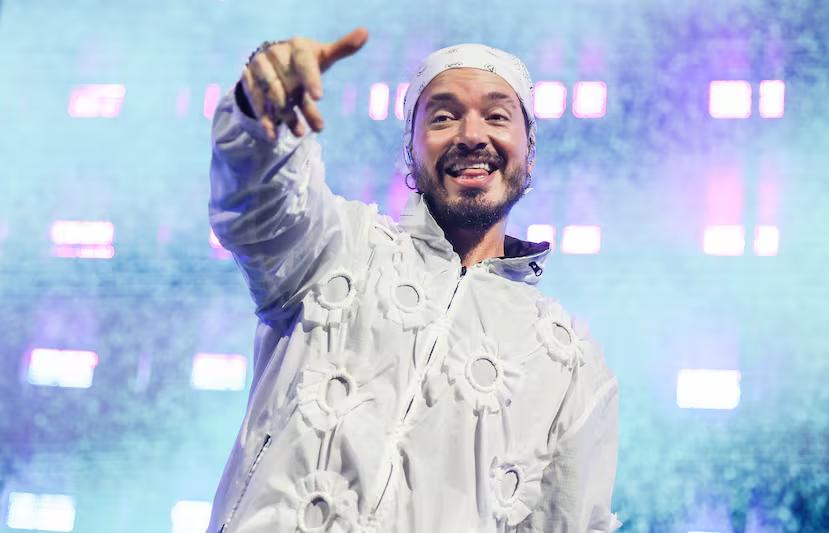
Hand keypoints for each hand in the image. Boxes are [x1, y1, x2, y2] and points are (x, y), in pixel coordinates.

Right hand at [241, 28, 367, 140]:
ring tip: (300, 134)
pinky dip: (265, 119)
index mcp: (297, 46)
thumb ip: (342, 48)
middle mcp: (275, 54)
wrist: (273, 61)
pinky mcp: (247, 80)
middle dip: (301, 107)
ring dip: (285, 115)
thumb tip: (365, 33)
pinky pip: (256, 102)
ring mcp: (259, 67)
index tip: (319, 98)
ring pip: (272, 94)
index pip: (304, 62)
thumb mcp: (322, 56)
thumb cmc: (304, 61)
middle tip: (318, 129)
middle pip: (288, 83)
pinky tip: (273, 135)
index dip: (311, 79)